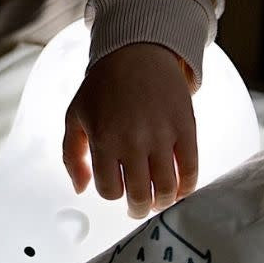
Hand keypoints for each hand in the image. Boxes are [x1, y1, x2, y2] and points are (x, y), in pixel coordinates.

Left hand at [62, 43, 197, 218]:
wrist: (137, 53)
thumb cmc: (102, 88)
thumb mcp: (74, 117)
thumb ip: (71, 156)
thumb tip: (81, 189)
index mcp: (103, 140)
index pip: (110, 190)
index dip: (113, 194)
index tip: (116, 189)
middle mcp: (133, 140)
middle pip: (140, 195)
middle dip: (138, 209)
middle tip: (139, 209)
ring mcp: (162, 135)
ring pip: (167, 188)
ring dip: (163, 202)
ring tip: (159, 200)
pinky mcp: (186, 128)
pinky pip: (192, 169)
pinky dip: (188, 186)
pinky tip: (180, 189)